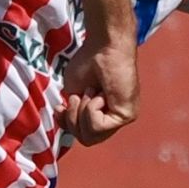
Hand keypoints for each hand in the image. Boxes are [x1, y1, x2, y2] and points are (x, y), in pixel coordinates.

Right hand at [59, 30, 138, 146]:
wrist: (103, 48)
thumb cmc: (88, 63)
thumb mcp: (73, 93)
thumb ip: (72, 114)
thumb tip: (67, 126)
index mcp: (102, 115)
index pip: (83, 135)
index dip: (68, 123)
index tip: (61, 105)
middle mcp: (114, 119)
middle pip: (86, 139)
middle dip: (73, 119)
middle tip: (78, 97)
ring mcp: (122, 118)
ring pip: (90, 136)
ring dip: (82, 111)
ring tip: (90, 92)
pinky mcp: (127, 116)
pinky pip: (98, 126)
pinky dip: (91, 108)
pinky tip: (99, 93)